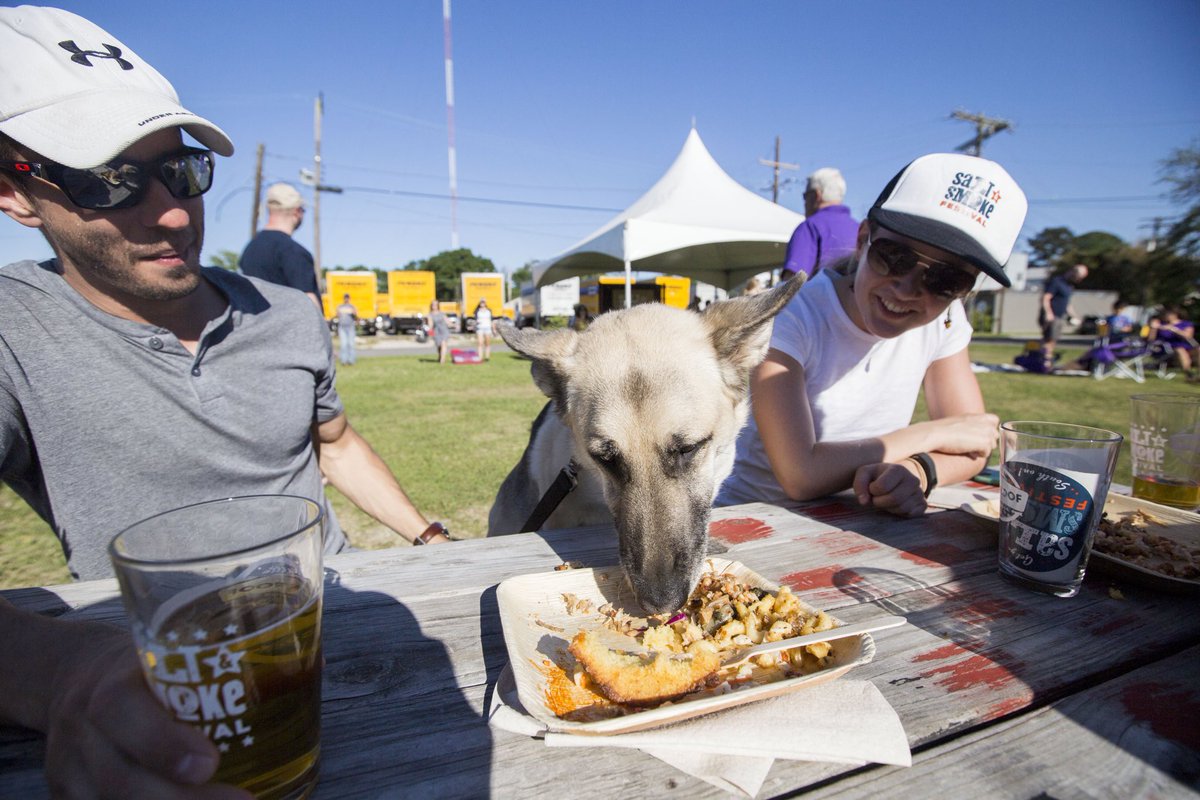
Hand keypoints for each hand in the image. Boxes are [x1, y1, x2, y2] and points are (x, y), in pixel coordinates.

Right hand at [43, 630, 250, 799]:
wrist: (74, 677)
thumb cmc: (146, 662)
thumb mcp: (174, 645)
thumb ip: (234, 655)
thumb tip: (316, 658)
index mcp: (112, 681)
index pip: (121, 711)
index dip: (162, 743)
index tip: (210, 761)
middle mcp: (83, 728)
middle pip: (121, 779)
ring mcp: (69, 769)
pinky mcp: (69, 796)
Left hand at [853, 462, 926, 517]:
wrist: (893, 480)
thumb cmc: (876, 477)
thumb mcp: (864, 474)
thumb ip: (859, 484)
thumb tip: (864, 501)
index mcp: (898, 469)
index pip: (882, 486)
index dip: (872, 490)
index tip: (872, 488)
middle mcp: (913, 480)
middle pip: (894, 498)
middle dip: (880, 502)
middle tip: (876, 498)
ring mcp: (920, 492)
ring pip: (902, 508)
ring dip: (889, 508)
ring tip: (886, 500)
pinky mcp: (923, 504)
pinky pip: (910, 514)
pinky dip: (899, 513)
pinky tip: (895, 505)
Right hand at [924, 414, 999, 458]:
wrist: (936, 433)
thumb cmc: (942, 430)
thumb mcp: (959, 423)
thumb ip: (970, 426)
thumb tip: (974, 438)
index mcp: (977, 416)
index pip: (994, 420)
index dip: (989, 429)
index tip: (979, 434)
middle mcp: (984, 423)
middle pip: (994, 435)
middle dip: (986, 441)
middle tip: (971, 444)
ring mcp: (986, 432)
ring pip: (992, 445)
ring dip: (982, 449)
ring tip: (968, 448)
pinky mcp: (984, 443)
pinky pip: (986, 453)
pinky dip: (978, 455)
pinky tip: (968, 452)